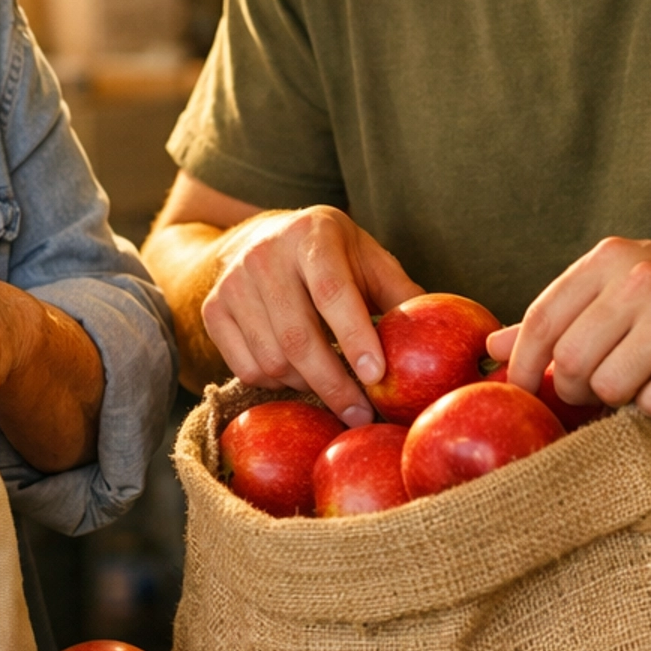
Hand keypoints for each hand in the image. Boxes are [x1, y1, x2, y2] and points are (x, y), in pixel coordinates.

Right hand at [200, 205, 423, 423]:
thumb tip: (437, 339)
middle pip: (299, 338)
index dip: (355, 337)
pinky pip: (247, 369)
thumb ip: (401, 295)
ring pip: (273, 361)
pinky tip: (300, 376)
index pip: (333, 292)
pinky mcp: (212, 310)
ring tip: (335, 389)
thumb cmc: (332, 257)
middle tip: (363, 415)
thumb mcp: (369, 259)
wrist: (264, 238)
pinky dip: (278, 384)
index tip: (378, 376)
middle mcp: (264, 255)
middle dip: (336, 386)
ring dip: (309, 387)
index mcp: (312, 235)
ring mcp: (232, 283)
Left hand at [489, 237, 650, 415]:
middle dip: (574, 387)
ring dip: (619, 397)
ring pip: (610, 386)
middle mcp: (642, 280)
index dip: (524, 364)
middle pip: (571, 360)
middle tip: (594, 387)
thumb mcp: (615, 286)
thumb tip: (493, 347)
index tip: (521, 390)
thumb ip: (558, 315)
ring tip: (639, 379)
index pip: (542, 319)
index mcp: (610, 259)